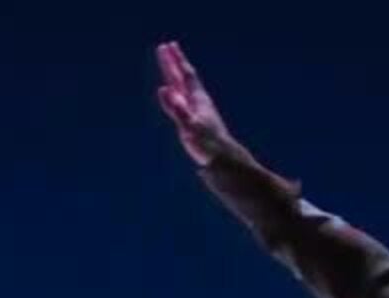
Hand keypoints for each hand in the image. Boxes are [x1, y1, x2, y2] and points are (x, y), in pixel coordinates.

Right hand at [155, 41, 233, 166]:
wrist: (224, 160)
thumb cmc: (208, 145)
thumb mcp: (189, 126)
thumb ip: (177, 108)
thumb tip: (164, 89)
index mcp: (197, 100)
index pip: (184, 75)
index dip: (175, 61)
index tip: (166, 46)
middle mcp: (198, 102)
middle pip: (183, 78)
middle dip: (174, 63)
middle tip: (165, 47)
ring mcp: (197, 112)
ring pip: (184, 89)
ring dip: (176, 77)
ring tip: (171, 67)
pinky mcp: (196, 122)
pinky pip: (184, 103)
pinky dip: (177, 96)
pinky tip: (176, 97)